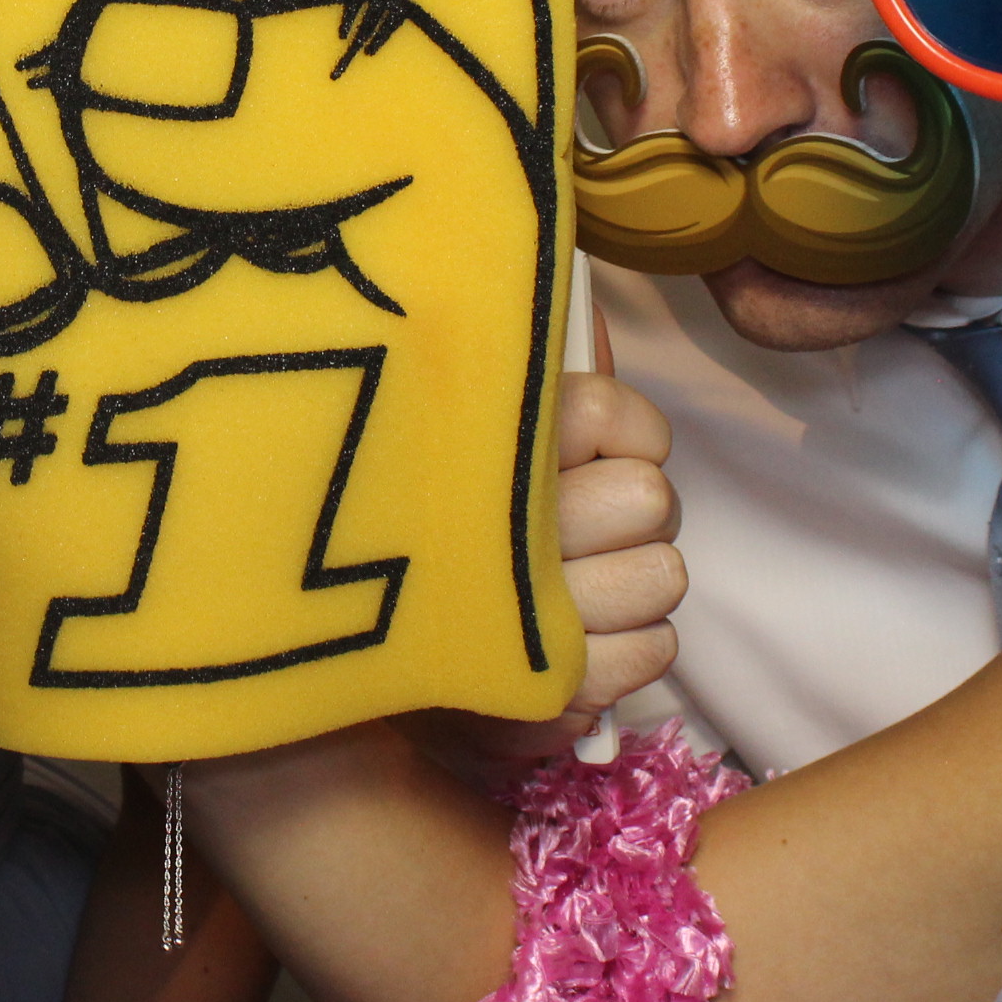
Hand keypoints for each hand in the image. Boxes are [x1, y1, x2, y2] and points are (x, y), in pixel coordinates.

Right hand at [401, 324, 686, 790]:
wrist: (337, 653)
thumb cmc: (420, 519)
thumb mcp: (456, 428)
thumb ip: (525, 376)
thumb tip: (583, 314)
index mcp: (486, 446)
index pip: (612, 415)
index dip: (627, 431)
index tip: (590, 449)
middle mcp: (509, 525)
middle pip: (651, 499)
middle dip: (632, 512)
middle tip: (582, 524)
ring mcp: (534, 615)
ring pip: (664, 576)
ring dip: (634, 585)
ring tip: (576, 585)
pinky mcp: (555, 687)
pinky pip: (656, 650)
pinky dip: (632, 648)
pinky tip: (580, 640)